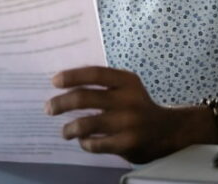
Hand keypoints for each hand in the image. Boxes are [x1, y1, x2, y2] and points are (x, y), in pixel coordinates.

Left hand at [44, 66, 182, 163]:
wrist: (168, 131)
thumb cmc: (138, 105)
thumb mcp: (127, 88)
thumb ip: (104, 84)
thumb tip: (65, 84)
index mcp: (127, 81)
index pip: (94, 73)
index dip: (72, 76)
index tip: (54, 82)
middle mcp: (128, 99)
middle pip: (84, 98)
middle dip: (61, 103)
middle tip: (49, 108)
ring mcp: (128, 123)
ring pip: (86, 124)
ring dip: (69, 128)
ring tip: (64, 131)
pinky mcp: (127, 143)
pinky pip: (95, 144)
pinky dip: (85, 142)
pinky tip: (83, 141)